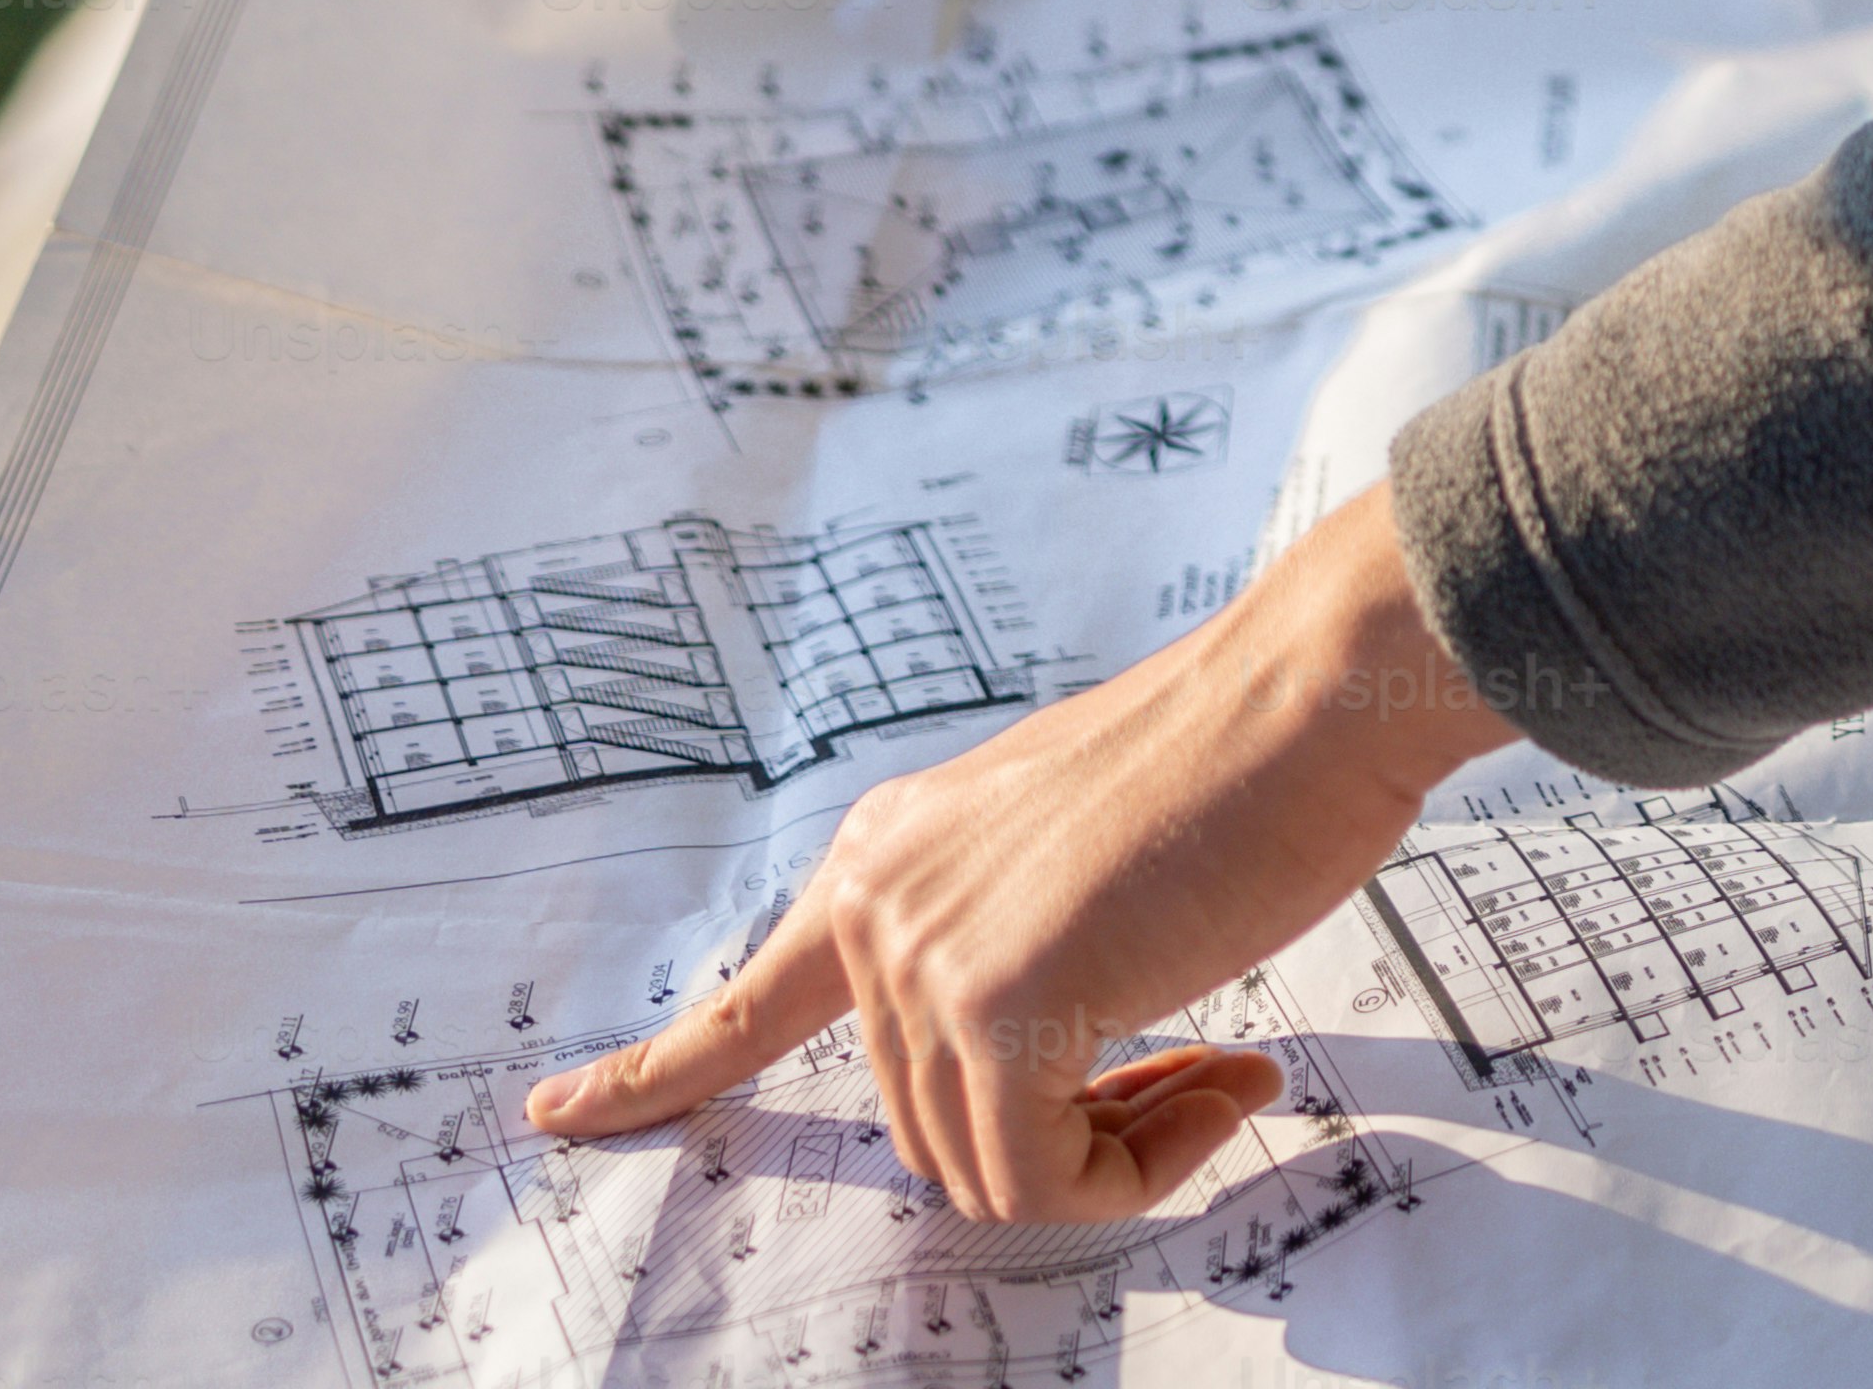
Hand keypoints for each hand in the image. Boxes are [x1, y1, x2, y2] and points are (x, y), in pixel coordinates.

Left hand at [523, 497, 1505, 1217]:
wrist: (1315, 693)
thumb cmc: (1242, 767)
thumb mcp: (1083, 857)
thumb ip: (1024, 948)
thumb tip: (1034, 1076)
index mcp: (891, 857)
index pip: (744, 998)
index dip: (651, 1073)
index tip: (557, 1114)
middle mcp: (883, 902)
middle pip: (930, 1127)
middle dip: (1069, 1137)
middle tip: (1198, 1077)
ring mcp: (928, 952)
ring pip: (987, 1168)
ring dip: (1119, 1153)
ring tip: (1220, 1065)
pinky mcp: (998, 1000)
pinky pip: (1042, 1179)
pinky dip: (1142, 1168)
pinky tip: (1228, 1076)